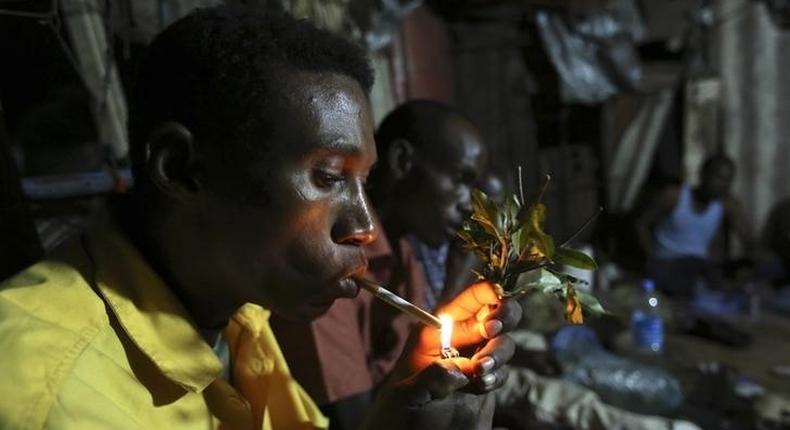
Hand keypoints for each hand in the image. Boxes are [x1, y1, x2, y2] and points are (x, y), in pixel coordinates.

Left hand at [364, 282, 521, 429]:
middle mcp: (458, 340)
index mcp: (436, 330)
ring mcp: (474, 360)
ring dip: (499, 351)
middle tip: (493, 329)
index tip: (497, 295)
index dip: (485, 291)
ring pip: (502, 343)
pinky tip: (484, 385)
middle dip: (504, 315)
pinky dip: (499, 375)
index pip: (465, 299)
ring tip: (482, 372)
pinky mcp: (485, 382)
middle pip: (494, 313)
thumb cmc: (396, 413)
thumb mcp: (406, 395)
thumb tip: (459, 370)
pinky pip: (502, 371)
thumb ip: (431, 379)